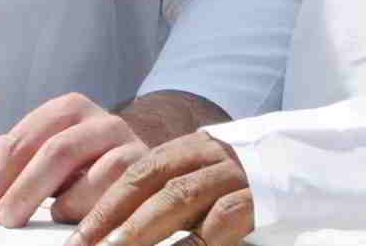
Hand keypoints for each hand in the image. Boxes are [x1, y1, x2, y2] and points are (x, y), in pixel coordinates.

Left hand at [0, 93, 149, 226]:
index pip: (21, 138)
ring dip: (50, 198)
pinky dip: (87, 207)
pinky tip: (67, 222)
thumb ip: (7, 166)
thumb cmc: (88, 169)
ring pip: (88, 167)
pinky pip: (117, 185)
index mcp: (66, 111)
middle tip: (1, 219)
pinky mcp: (147, 168)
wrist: (151, 172)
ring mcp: (126, 142)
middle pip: (53, 149)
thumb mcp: (46, 162)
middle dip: (22, 187)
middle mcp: (97, 120)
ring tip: (26, 224)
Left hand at [64, 132, 253, 245]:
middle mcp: (207, 156)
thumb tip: (112, 223)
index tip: (76, 231)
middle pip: (150, 183)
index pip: (137, 170)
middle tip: (82, 245)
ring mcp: (233, 176)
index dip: (103, 199)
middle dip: (112, 217)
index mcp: (189, 147)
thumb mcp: (204, 173)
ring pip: (179, 199)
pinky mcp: (258, 200)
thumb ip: (167, 189)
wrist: (307, 164)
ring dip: (142, 229)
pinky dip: (193, 243)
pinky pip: (220, 222)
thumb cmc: (242, 181)